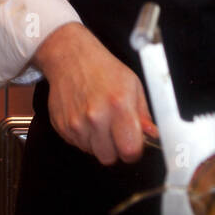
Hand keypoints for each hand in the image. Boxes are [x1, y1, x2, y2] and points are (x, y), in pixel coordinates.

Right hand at [34, 23, 157, 165]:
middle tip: (115, 129)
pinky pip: (78, 145)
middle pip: (110, 157)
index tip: (133, 143)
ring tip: (99, 118)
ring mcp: (76, 123)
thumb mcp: (132, 84)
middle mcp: (96, 116)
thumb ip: (143, 113)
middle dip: (115, 147)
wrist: (71, 57)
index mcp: (118, 105)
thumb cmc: (102, 68)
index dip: (133, 149)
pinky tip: (86, 117)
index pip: (130, 150)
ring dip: (98, 141)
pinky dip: (84, 136)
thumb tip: (151, 134)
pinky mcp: (62, 127)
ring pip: (93, 153)